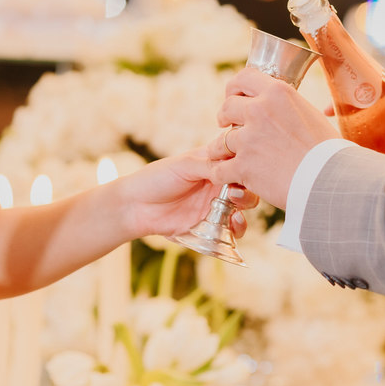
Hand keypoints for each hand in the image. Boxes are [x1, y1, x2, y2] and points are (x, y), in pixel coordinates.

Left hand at [121, 148, 259, 237]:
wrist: (136, 207)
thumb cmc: (156, 178)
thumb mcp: (184, 165)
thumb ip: (210, 164)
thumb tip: (233, 164)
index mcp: (213, 161)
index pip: (239, 158)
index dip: (247, 161)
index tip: (247, 165)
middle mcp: (218, 181)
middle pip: (247, 181)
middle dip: (248, 186)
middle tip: (236, 191)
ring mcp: (216, 202)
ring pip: (244, 204)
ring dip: (246, 205)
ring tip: (235, 206)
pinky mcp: (212, 223)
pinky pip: (233, 227)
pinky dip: (238, 227)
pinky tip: (233, 224)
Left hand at [208, 67, 339, 209]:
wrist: (330, 181)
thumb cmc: (328, 151)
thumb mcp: (310, 114)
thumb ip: (288, 107)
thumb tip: (281, 107)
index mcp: (278, 93)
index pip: (244, 77)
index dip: (234, 88)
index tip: (233, 97)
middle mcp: (259, 111)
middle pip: (226, 108)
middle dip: (224, 117)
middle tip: (226, 126)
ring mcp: (249, 139)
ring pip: (219, 141)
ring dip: (221, 150)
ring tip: (226, 157)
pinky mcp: (243, 166)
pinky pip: (219, 169)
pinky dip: (222, 175)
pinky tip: (229, 178)